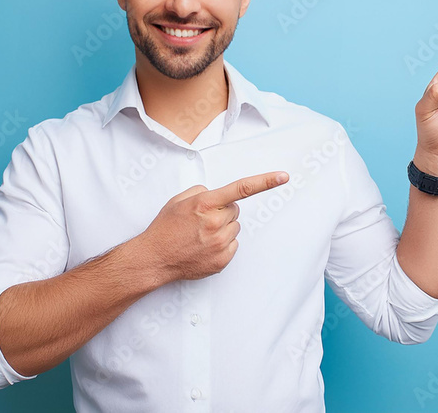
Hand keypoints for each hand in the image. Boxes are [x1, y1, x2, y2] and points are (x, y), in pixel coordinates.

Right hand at [137, 171, 288, 282]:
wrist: (154, 258)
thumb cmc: (165, 228)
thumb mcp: (178, 200)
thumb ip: (201, 192)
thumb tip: (217, 195)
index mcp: (205, 204)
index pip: (241, 189)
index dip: (265, 181)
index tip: (283, 177)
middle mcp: (215, 223)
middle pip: (235, 210)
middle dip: (223, 212)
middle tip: (202, 220)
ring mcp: (219, 243)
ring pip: (235, 228)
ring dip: (223, 229)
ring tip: (200, 235)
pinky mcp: (222, 260)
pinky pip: (233, 245)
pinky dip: (222, 245)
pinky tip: (204, 247)